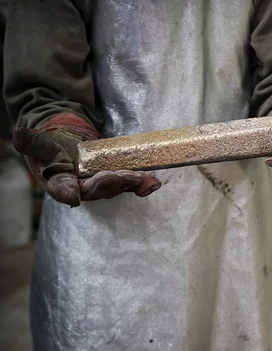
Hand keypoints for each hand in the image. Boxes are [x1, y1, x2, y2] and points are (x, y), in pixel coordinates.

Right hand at [13, 114, 160, 206]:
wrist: (68, 140)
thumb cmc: (51, 143)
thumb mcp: (39, 140)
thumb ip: (33, 142)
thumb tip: (20, 135)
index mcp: (57, 180)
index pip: (61, 188)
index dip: (67, 191)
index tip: (72, 196)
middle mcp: (79, 188)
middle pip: (96, 189)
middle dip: (111, 182)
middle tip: (124, 176)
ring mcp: (99, 186)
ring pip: (116, 188)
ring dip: (131, 184)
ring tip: (145, 180)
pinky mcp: (115, 180)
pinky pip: (128, 185)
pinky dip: (141, 184)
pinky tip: (152, 183)